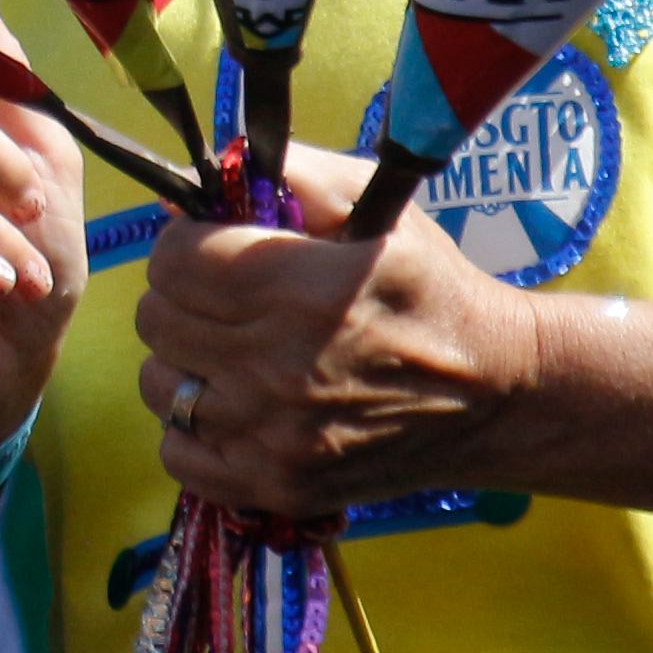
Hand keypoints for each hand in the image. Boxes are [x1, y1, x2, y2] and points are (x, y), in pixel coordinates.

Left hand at [130, 147, 544, 516]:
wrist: (495, 395)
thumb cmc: (430, 292)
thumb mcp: (378, 206)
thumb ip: (292, 172)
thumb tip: (214, 167)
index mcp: (300, 291)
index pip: (171, 260)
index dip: (186, 245)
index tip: (213, 250)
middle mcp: (279, 368)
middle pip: (156, 319)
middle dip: (182, 297)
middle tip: (223, 299)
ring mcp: (274, 436)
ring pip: (158, 385)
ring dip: (185, 363)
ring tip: (232, 352)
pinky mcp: (276, 485)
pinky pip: (177, 452)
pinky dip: (193, 429)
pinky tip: (237, 406)